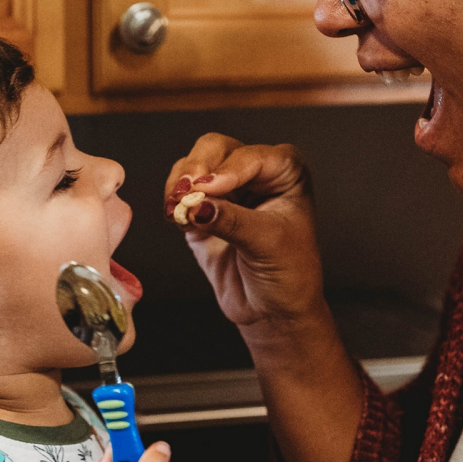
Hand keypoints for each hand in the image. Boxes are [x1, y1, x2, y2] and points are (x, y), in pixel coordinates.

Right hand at [163, 134, 327, 331]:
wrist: (273, 311)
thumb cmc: (289, 276)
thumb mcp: (268, 244)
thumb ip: (232, 221)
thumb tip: (197, 204)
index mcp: (285, 173)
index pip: (254, 156)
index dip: (230, 168)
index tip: (210, 187)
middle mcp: (255, 175)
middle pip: (216, 149)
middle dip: (197, 168)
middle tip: (186, 190)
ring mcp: (226, 192)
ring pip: (194, 166)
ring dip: (180, 183)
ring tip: (176, 207)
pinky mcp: (201, 211)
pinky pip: (180, 193)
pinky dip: (173, 201)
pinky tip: (175, 216)